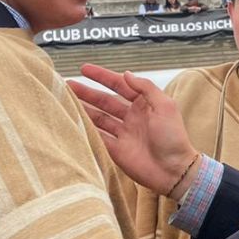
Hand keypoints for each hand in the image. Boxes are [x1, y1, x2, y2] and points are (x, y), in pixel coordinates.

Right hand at [69, 66, 196, 197]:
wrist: (174, 170)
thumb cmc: (173, 137)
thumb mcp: (165, 106)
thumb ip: (146, 88)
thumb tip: (126, 74)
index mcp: (144, 104)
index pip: (119, 85)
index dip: (102, 76)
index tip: (84, 68)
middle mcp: (131, 117)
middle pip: (104, 101)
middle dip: (86, 93)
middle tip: (67, 85)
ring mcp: (123, 133)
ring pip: (98, 118)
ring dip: (83, 109)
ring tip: (65, 101)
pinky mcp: (116, 150)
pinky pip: (98, 137)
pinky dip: (86, 130)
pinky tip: (73, 122)